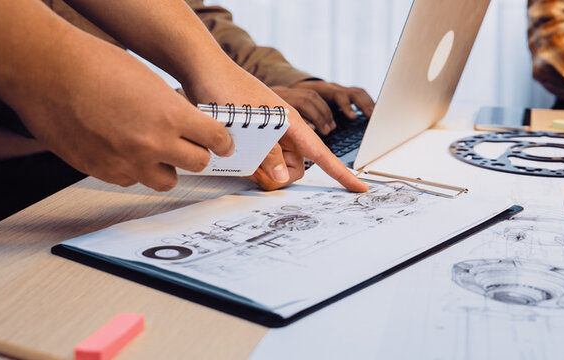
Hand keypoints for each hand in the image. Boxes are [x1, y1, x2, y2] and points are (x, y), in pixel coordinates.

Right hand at [13, 47, 234, 191]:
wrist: (46, 72)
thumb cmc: (93, 66)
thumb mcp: (150, 81)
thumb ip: (173, 109)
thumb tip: (189, 126)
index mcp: (170, 115)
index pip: (215, 139)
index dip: (222, 141)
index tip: (222, 143)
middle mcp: (152, 143)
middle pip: (197, 164)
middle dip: (197, 155)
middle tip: (191, 147)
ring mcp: (126, 161)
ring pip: (166, 181)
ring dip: (166, 168)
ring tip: (156, 152)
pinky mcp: (102, 171)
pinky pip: (131, 181)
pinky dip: (133, 170)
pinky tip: (124, 150)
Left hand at [185, 65, 367, 191]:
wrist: (203, 69)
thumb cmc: (226, 89)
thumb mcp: (250, 125)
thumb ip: (268, 153)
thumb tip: (282, 179)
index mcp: (291, 125)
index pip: (323, 155)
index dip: (342, 174)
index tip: (360, 189)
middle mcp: (283, 130)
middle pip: (295, 168)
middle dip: (279, 177)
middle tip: (255, 172)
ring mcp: (268, 132)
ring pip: (276, 165)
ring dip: (261, 170)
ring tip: (240, 158)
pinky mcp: (253, 135)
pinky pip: (260, 158)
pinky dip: (250, 163)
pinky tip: (234, 154)